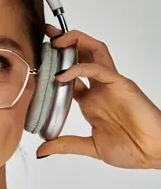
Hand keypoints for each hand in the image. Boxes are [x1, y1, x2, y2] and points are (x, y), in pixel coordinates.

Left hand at [36, 25, 160, 168]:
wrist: (153, 153)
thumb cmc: (131, 149)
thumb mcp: (89, 147)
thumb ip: (65, 145)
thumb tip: (42, 150)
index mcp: (92, 101)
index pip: (69, 77)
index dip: (54, 67)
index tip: (38, 62)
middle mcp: (100, 89)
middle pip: (82, 56)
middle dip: (64, 43)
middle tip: (46, 35)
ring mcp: (111, 84)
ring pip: (94, 51)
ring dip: (75, 42)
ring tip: (55, 40)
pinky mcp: (121, 84)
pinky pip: (99, 69)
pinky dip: (80, 68)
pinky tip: (63, 74)